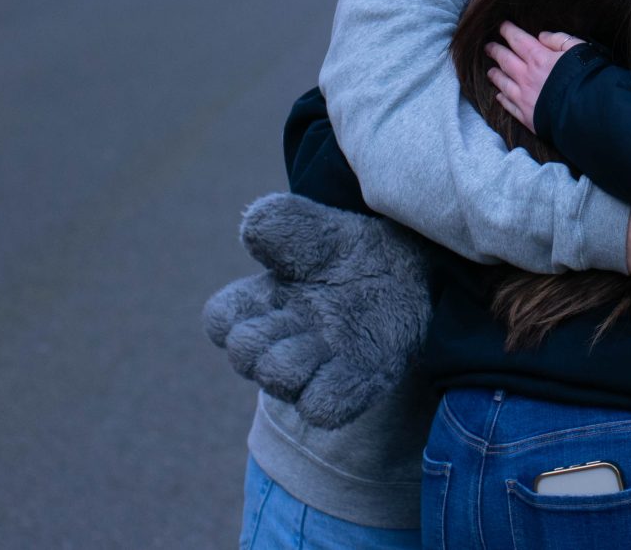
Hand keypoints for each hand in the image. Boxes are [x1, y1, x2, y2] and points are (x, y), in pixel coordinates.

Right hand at [202, 193, 430, 427]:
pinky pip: (321, 409)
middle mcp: (278, 342)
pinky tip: (356, 361)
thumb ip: (281, 223)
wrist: (410, 269)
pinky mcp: (348, 390)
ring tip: (335, 330)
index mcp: (259, 304)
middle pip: (245, 355)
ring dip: (302, 355)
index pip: (220, 321)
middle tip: (312, 304)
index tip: (276, 283)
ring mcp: (313, 370)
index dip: (238, 311)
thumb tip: (251, 227)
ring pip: (280, 380)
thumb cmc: (351, 250)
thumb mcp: (318, 227)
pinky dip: (332, 389)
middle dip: (272, 331)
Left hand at [486, 23, 582, 133]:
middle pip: (505, 60)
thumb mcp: (578, 49)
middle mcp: (526, 76)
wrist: (585, 111)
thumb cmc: (586, 77)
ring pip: (503, 83)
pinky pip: (509, 106)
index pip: (518, 40)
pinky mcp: (526, 116)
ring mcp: (524, 97)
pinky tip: (499, 96)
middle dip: (495, 51)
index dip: (508, 31)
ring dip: (495, 75)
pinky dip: (502, 99)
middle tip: (488, 47)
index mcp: (539, 58)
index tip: (502, 26)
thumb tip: (541, 36)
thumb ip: (558, 40)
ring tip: (490, 71)